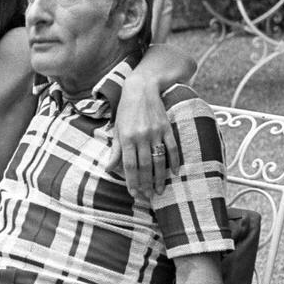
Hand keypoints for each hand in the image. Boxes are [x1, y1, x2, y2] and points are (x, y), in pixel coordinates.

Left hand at [111, 69, 176, 201]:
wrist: (142, 88)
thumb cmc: (126, 109)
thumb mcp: (117, 129)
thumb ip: (115, 150)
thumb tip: (108, 168)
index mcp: (126, 138)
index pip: (129, 165)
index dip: (132, 181)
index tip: (134, 193)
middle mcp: (141, 136)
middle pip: (144, 166)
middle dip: (146, 183)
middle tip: (148, 196)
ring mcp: (155, 132)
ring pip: (159, 160)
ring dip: (160, 177)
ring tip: (159, 190)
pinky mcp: (167, 127)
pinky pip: (172, 147)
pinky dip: (175, 161)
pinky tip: (175, 172)